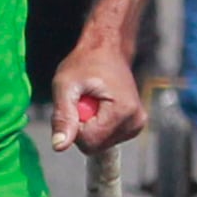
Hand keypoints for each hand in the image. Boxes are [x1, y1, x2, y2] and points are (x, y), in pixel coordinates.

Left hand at [45, 34, 146, 155]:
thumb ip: (63, 117)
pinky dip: (98, 125)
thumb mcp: (65, 85)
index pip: (89, 143)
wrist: (108, 50)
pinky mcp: (134, 125)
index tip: (76, 103)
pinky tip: (100, 105)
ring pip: (100, 143)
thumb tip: (59, 146)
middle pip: (95, 146)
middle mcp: (135, 121)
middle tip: (83, 100)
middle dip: (82, 127)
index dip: (74, 126)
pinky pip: (107, 138)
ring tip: (92, 100)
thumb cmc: (85, 62)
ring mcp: (137, 125)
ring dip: (90, 126)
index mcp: (123, 112)